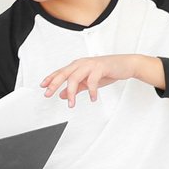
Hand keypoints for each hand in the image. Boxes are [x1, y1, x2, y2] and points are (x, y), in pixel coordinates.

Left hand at [41, 54, 156, 107]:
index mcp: (77, 66)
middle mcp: (81, 64)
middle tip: (48, 94)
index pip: (60, 72)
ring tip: (71, 104)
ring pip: (75, 78)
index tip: (42, 86)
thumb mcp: (89, 81)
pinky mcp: (100, 67)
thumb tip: (63, 95)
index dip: (50, 79)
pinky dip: (91, 91)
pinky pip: (92, 80)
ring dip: (72, 92)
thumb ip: (76, 88)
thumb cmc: (107, 71)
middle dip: (54, 85)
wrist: (126, 65)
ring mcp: (90, 64)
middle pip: (63, 74)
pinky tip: (92, 98)